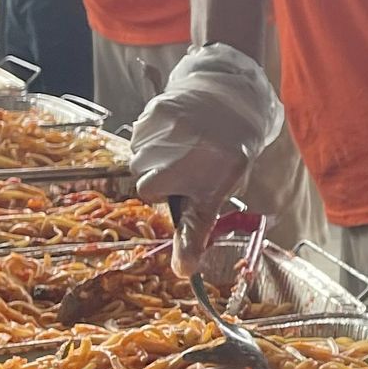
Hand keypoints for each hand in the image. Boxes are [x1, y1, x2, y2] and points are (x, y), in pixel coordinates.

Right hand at [129, 45, 282, 271]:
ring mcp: (168, 135)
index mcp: (214, 181)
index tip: (184, 267)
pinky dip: (148, 140)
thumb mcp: (222, 188)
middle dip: (161, 184)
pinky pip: (137, 140)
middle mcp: (188, 160)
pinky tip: (171, 133)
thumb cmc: (227, 150)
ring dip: (153, 161)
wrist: (230, 98)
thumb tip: (182, 270)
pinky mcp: (154, 114)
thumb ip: (198, 227)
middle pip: (147, 188)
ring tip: (181, 148)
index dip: (189, 246)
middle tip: (185, 170)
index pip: (194, 223)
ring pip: (139, 164)